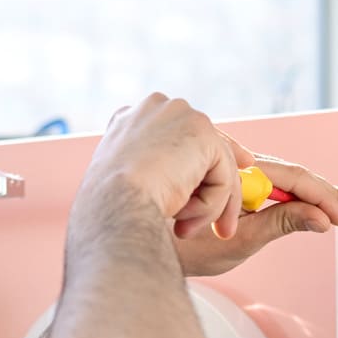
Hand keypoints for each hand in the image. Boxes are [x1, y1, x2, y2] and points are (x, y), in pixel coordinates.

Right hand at [82, 94, 249, 239]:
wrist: (114, 205)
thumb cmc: (112, 208)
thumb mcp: (129, 187)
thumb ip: (155, 176)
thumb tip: (188, 187)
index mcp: (131, 120)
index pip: (176, 133)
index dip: (199, 157)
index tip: (215, 179)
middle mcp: (157, 107)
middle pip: (204, 145)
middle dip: (219, 185)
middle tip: (225, 227)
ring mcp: (181, 115)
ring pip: (216, 166)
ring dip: (208, 206)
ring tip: (185, 230)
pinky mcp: (203, 133)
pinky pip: (224, 177)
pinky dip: (211, 205)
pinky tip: (185, 218)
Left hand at [176, 148, 337, 276]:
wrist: (139, 240)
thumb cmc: (177, 245)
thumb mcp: (237, 241)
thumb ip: (280, 223)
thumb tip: (319, 217)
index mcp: (242, 175)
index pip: (298, 181)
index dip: (328, 198)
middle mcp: (236, 166)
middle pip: (293, 176)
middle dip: (329, 195)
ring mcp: (229, 173)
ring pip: (278, 178)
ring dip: (313, 193)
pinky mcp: (223, 184)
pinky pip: (260, 182)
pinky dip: (288, 193)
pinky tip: (309, 202)